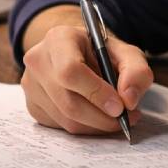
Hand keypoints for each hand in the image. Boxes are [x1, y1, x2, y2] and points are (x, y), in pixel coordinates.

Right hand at [21, 21, 152, 135]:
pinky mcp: (32, 105)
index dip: (96, 93)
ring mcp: (31, 85)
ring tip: (116, 118)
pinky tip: (96, 116)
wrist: (76, 53)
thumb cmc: (101, 53)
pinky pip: (60, 127)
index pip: (70, 71)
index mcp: (58, 39)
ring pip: (66, 119)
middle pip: (68, 102)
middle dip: (102, 117)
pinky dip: (85, 128)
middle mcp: (38, 60)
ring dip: (96, 126)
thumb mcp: (126, 53)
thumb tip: (129, 100)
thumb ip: (136, 71)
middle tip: (126, 119)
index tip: (120, 107)